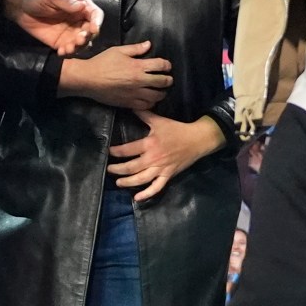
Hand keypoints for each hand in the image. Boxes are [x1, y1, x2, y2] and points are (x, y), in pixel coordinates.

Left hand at [9, 0, 103, 54]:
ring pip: (82, 43)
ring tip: (69, 48)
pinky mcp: (61, 42)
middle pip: (91, 31)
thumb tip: (82, 7)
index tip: (93, 28)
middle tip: (79, 39)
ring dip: (79, 47)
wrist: (20, 7)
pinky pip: (69, 50)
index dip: (97, 22)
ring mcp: (70, 33)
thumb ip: (66, 2)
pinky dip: (68, 52)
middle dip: (87, 36)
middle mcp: (79, 20)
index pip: (95, 14)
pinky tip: (61, 52)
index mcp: (80, 6)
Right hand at [64, 40, 171, 110]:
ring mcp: (134, 94)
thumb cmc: (102, 62)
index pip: (161, 65)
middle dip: (168, 80)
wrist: (88, 79)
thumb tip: (149, 45)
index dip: (167, 65)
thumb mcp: (118, 51)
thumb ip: (135, 49)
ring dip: (161, 93)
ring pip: (156, 97)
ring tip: (160, 91)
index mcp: (138, 66)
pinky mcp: (128, 103)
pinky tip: (150, 100)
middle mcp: (139, 81)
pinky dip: (151, 103)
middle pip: (162, 82)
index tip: (167, 66)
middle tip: (168, 79)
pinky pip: (145, 106)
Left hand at [108, 113, 225, 201]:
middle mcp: (153, 158)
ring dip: (128, 182)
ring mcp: (161, 169)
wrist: (197, 140)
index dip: (116, 152)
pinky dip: (147, 194)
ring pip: (141, 179)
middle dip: (118, 170)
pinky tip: (137, 198)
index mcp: (150, 144)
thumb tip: (131, 106)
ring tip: (118, 183)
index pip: (128, 150)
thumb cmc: (177, 130)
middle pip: (131, 167)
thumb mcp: (159, 121)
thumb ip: (144, 114)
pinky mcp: (168, 175)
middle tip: (109, 169)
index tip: (108, 152)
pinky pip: (156, 187)